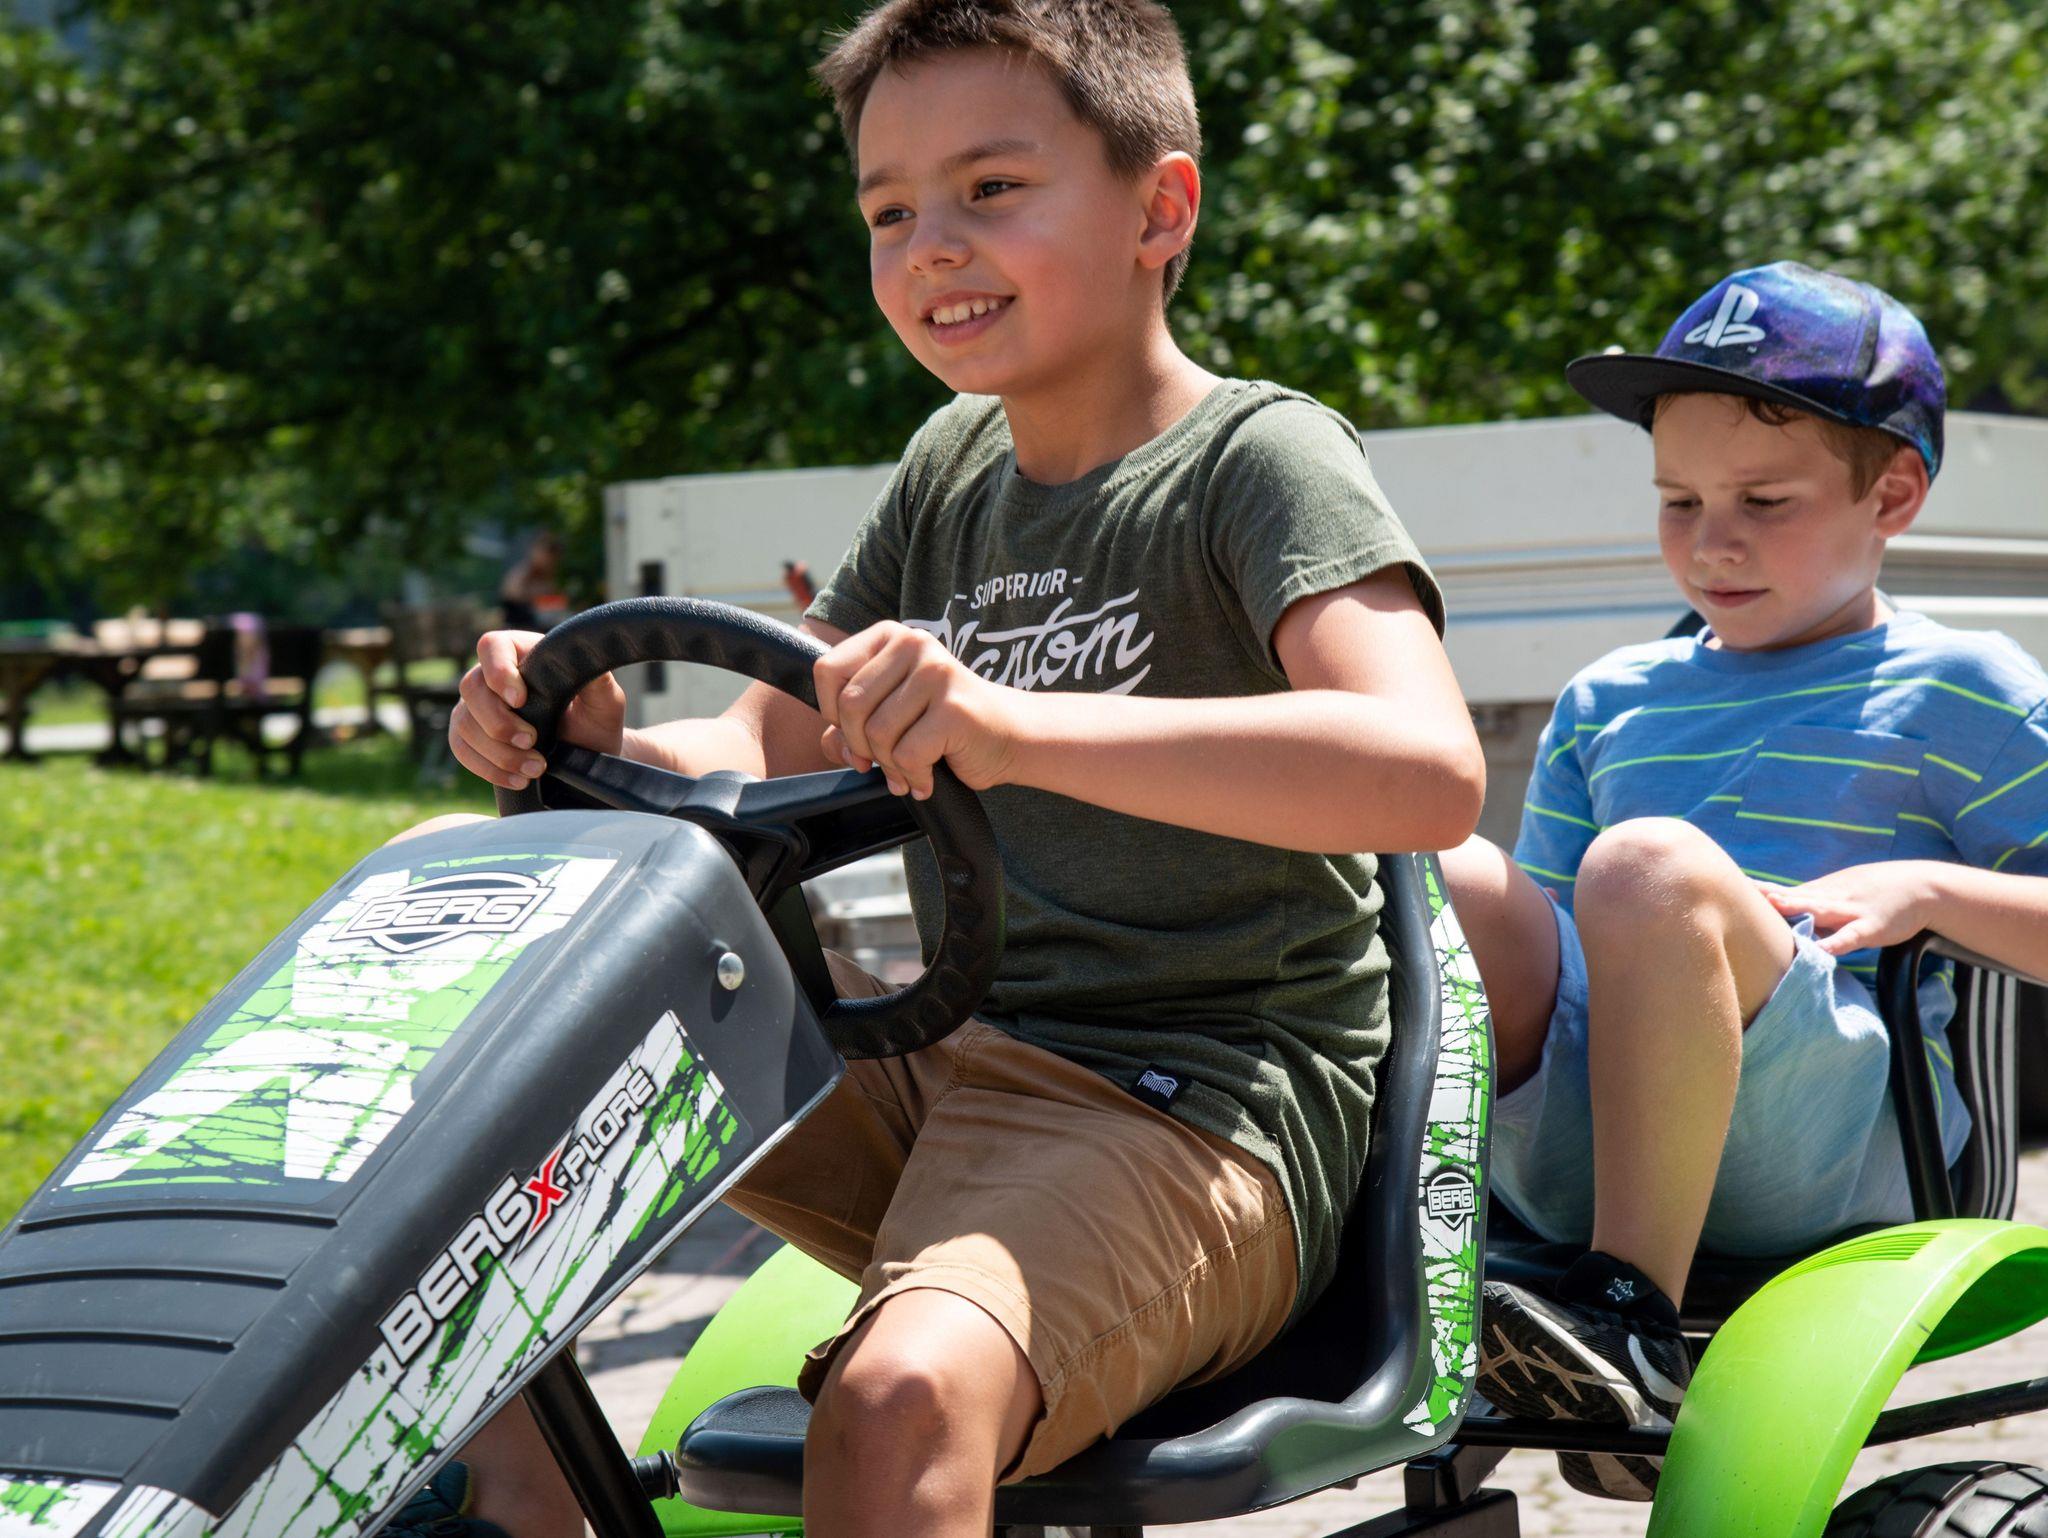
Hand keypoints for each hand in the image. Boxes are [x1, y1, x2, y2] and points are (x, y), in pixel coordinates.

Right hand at [449, 629, 625, 789]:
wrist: (587, 757)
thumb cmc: (596, 721)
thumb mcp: (605, 701)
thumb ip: (597, 680)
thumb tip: (585, 659)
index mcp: (525, 654)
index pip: (493, 646)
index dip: (498, 671)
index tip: (520, 700)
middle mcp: (493, 677)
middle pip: (471, 688)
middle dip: (499, 722)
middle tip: (532, 742)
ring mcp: (477, 707)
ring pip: (464, 724)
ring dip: (498, 753)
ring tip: (535, 768)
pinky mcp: (470, 737)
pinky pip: (461, 749)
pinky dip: (488, 769)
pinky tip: (517, 780)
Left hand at [812, 622, 1017, 798]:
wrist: (1010, 736)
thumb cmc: (943, 725)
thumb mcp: (890, 715)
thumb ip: (849, 726)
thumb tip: (834, 743)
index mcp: (890, 637)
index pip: (827, 670)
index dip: (830, 712)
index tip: (855, 733)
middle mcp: (914, 644)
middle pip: (850, 705)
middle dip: (860, 746)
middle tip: (879, 763)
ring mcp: (937, 673)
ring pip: (877, 733)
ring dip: (889, 766)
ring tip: (909, 771)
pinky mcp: (954, 708)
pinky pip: (907, 754)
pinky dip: (913, 776)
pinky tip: (927, 778)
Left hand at [1756, 861, 1946, 955]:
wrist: (1922, 886)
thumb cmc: (1875, 892)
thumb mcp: (1840, 890)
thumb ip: (1811, 901)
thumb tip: (1780, 908)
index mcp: (1821, 891)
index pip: (1783, 892)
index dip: (1758, 892)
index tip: (1728, 887)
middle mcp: (1831, 897)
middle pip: (1794, 897)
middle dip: (1768, 896)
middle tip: (1737, 892)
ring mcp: (1850, 911)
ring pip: (1818, 910)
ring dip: (1796, 908)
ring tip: (1772, 906)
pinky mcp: (1871, 927)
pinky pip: (1850, 936)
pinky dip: (1835, 943)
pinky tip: (1821, 951)